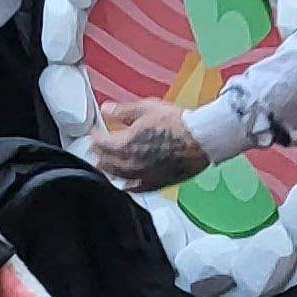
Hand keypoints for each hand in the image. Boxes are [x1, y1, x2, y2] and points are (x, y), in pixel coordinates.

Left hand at [90, 97, 211, 190]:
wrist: (201, 139)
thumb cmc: (178, 123)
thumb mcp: (147, 108)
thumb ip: (123, 110)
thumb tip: (107, 109)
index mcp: (124, 144)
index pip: (100, 144)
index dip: (95, 137)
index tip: (95, 134)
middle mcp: (130, 163)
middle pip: (106, 162)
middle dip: (99, 155)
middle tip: (97, 150)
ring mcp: (143, 175)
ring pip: (118, 177)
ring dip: (109, 171)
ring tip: (106, 167)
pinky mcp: (157, 182)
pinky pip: (136, 188)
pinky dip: (127, 186)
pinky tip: (126, 185)